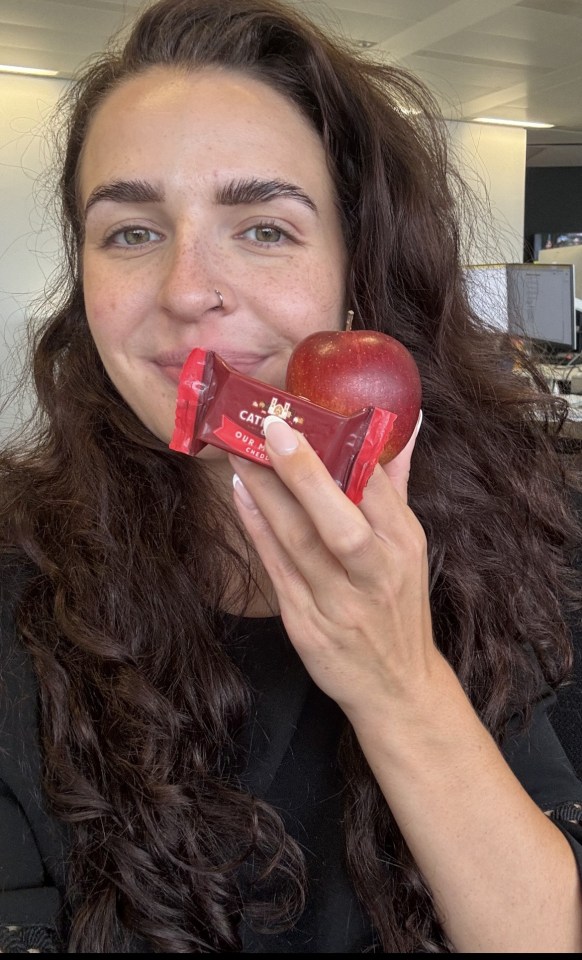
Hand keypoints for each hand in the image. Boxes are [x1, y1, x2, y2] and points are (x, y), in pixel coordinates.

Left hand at [230, 411, 437, 722]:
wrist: (396, 687)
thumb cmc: (399, 606)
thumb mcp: (409, 548)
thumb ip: (396, 488)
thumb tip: (404, 428)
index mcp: (404, 546)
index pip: (377, 489)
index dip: (344, 447)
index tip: (310, 413)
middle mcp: (375, 574)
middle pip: (339, 520)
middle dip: (304, 472)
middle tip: (270, 427)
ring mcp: (340, 604)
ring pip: (299, 542)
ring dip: (267, 494)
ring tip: (241, 452)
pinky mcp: (308, 626)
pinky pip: (277, 570)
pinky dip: (257, 530)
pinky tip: (241, 497)